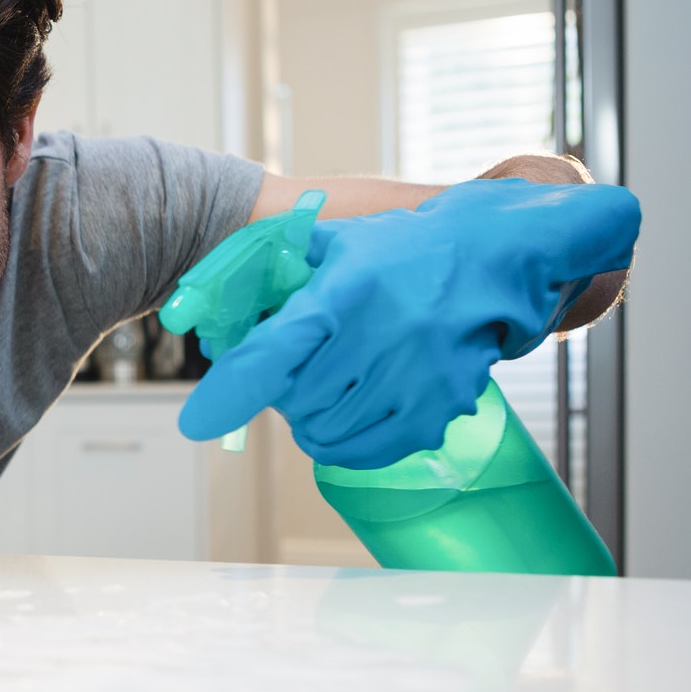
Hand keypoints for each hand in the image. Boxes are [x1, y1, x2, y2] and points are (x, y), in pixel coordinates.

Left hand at [178, 178, 639, 468]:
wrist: (493, 259)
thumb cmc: (402, 250)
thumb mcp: (336, 241)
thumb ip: (274, 266)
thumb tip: (205, 295)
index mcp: (344, 291)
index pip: (274, 351)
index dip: (232, 391)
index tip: (198, 421)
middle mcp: (378, 337)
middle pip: (295, 400)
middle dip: (282, 394)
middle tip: (295, 376)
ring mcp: (411, 377)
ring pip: (328, 431)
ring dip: (311, 421)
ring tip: (326, 393)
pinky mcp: (437, 408)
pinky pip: (370, 450)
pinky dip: (347, 445)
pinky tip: (350, 417)